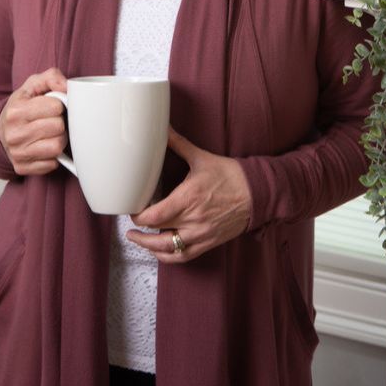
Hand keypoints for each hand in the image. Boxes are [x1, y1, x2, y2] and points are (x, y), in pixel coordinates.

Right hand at [0, 67, 67, 175]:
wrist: (0, 131)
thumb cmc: (21, 106)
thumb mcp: (32, 85)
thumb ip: (51, 77)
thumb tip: (67, 87)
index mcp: (16, 111)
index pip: (56, 107)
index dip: (58, 105)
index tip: (52, 107)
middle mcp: (14, 134)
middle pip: (58, 127)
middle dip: (60, 122)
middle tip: (53, 120)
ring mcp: (17, 153)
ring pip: (57, 147)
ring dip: (59, 139)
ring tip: (51, 133)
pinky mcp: (22, 168)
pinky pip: (52, 164)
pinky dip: (53, 156)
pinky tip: (45, 146)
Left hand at [126, 128, 252, 262]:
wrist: (256, 193)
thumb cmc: (230, 175)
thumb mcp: (201, 158)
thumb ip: (178, 144)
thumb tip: (164, 128)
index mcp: (188, 198)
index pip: (154, 216)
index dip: (138, 217)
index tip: (132, 210)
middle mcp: (192, 219)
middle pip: (157, 233)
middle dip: (139, 231)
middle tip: (130, 225)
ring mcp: (200, 234)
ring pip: (168, 249)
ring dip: (149, 247)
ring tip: (138, 240)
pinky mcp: (208, 242)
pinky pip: (183, 256)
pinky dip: (168, 256)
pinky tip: (159, 251)